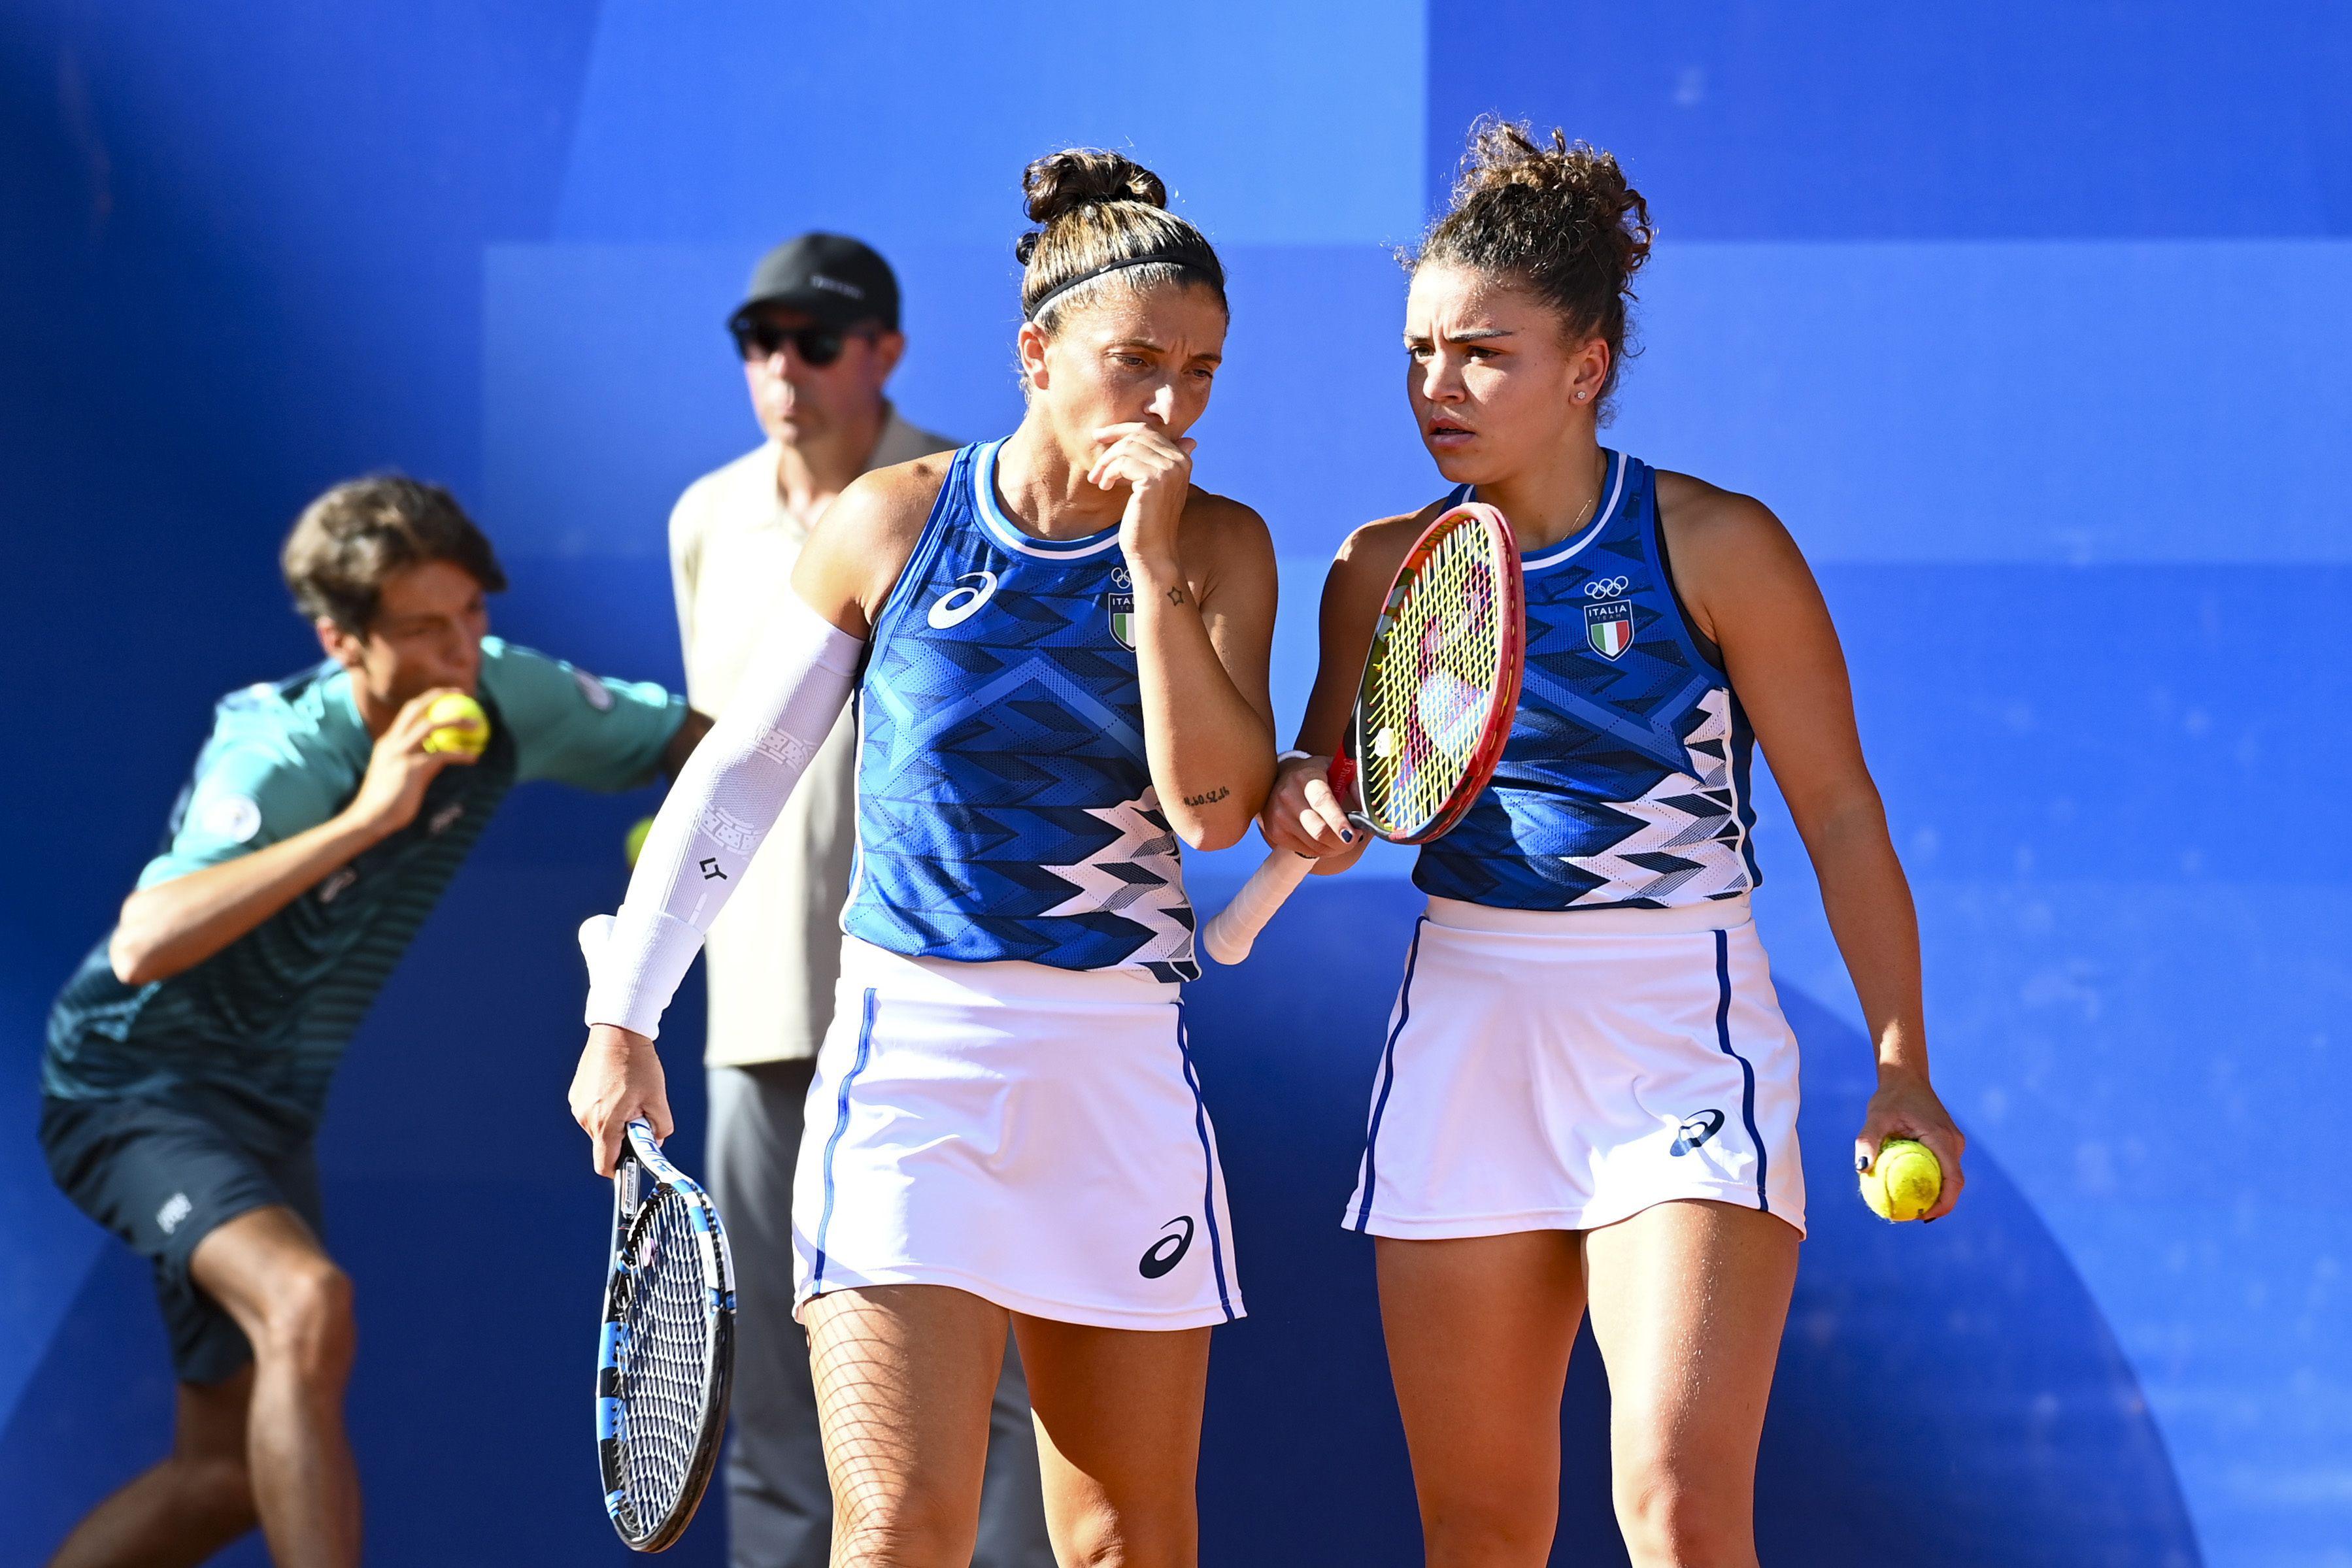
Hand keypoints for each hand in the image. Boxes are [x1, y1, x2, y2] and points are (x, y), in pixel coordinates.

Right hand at [343, 687, 475, 839]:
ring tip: (477, 726)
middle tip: (461, 694)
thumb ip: (411, 761)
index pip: (408, 712)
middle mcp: (393, 743)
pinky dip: (461, 754)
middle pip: (416, 708)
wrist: (369, 818)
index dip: (428, 700)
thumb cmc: (384, 801)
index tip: (447, 696)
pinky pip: (443, 755)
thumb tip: (433, 757)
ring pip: (432, 726)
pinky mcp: (413, 769)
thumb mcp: (395, 774)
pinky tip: (474, 758)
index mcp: (388, 742)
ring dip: (457, 721)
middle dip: (438, 695)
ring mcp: (401, 754)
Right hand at [570, 1024, 671, 1176]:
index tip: (631, 1167)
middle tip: (640, 1116)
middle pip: (604, 1144)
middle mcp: (586, 1118)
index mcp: (605, 1123)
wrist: (617, 1032)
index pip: (605, 1164)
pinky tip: (617, 1088)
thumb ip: (660, 1128)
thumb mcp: (658, 1098)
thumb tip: (655, 1142)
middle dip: (622, 1138)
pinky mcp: (576, 1094)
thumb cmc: (639, 1065)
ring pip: (599, 1127)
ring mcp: (578, 1105)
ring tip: (629, 1096)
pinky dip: (605, 1108)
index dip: (619, 1171)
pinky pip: (592, 1111)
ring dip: (614, 1121)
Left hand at [1088, 422, 1194, 576]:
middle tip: (1095, 468)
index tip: (1098, 435)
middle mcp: (1180, 461)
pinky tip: (1104, 487)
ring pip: (1127, 447)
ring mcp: (1169, 469)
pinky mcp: (1155, 480)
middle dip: (1110, 446)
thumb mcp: (1150, 486)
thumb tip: (1148, 442)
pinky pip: (1123, 463)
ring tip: (1098, 480)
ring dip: (1106, 463)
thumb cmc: (1147, 521)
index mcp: (1182, 459)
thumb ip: (1150, 461)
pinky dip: (1109, 473)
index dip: (1120, 429)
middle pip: (1137, 435)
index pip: (1148, 431)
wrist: (1152, 551)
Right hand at [1259, 753, 1359, 858]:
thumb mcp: (1338, 770)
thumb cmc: (1318, 776)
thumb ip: (1356, 784)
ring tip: (1342, 837)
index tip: (1352, 835)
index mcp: (1307, 777)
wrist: (1282, 779)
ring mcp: (1278, 815)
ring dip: (1335, 847)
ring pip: (1315, 845)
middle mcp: (1288, 795)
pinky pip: (1306, 850)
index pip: (1322, 802)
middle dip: (1342, 841)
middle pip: (1318, 830)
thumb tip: (1369, 808)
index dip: (1338, 821)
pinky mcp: (1274, 831)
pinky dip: (1321, 849)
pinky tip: (1325, 838)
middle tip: (1355, 838)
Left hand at [1855, 1067, 1964, 1220]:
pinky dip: (1929, 1180)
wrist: (1906, 1078)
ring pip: (1949, 1176)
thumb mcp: (1875, 1116)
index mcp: (1943, 1139)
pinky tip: (1908, 1188)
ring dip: (1934, 1193)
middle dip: (1937, 1204)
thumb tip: (1861, 1168)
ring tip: (1908, 1208)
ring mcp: (1953, 1143)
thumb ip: (1868, 1140)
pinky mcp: (1947, 1143)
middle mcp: (1954, 1143)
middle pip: (1953, 1183)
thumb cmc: (1891, 1097)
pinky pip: (1942, 1167)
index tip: (1924, 1217)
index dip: (1944, 1203)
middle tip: (1910, 1217)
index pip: (1954, 1179)